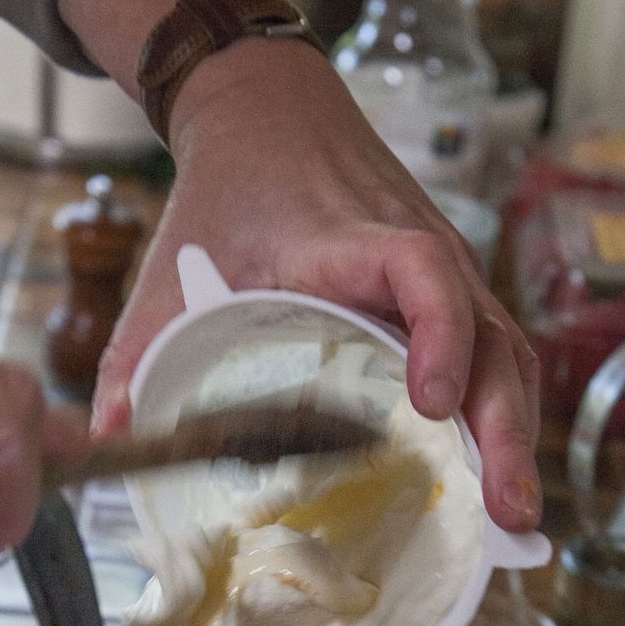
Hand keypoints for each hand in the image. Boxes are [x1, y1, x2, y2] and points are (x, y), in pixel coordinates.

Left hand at [93, 42, 541, 531]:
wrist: (268, 111)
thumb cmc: (223, 193)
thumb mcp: (168, 271)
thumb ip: (134, 353)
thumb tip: (108, 438)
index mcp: (348, 240)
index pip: (422, 273)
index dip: (440, 335)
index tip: (431, 402)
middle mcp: (417, 250)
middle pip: (489, 335)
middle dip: (503, 429)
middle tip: (505, 511)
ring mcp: (445, 268)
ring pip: (505, 349)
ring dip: (516, 432)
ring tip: (515, 514)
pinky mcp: (451, 286)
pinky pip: (496, 348)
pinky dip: (504, 408)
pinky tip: (500, 469)